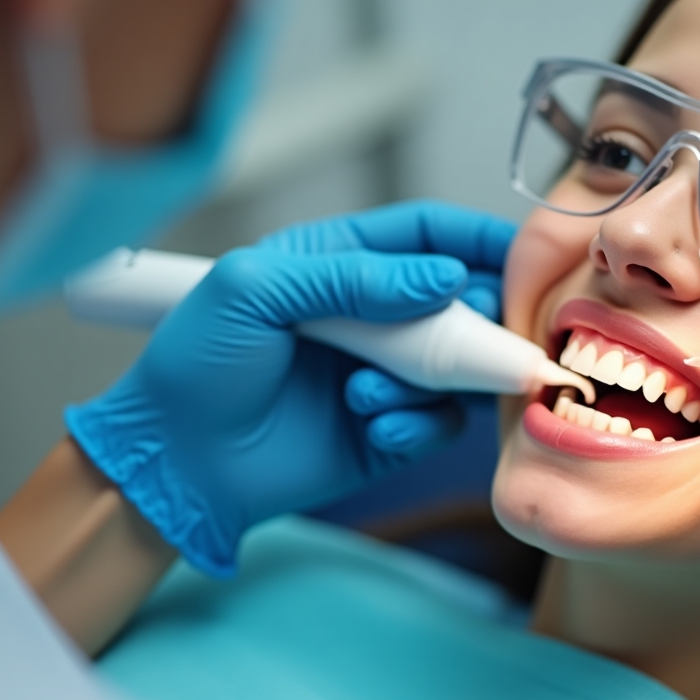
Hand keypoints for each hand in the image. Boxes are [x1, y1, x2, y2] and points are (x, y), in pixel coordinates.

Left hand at [65, 201, 515, 576]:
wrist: (175, 465)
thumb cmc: (195, 366)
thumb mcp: (255, 292)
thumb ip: (350, 275)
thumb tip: (443, 277)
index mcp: (337, 262)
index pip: (424, 234)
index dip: (477, 238)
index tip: (525, 254)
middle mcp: (370, 315)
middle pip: (460, 299)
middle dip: (470, 318)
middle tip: (458, 336)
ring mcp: (384, 374)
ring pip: (457, 365)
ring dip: (427, 378)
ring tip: (366, 395)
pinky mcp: (388, 431)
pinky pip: (439, 422)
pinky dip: (417, 424)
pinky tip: (374, 427)